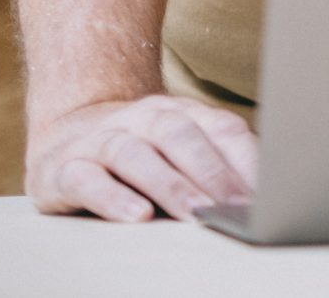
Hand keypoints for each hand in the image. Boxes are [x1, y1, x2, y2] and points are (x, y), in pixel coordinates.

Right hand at [25, 95, 258, 222]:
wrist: (63, 139)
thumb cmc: (139, 157)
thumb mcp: (178, 155)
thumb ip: (216, 168)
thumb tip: (262, 202)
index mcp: (178, 112)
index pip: (219, 128)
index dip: (245, 160)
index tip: (267, 194)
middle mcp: (140, 119)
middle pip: (178, 135)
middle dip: (210, 172)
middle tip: (233, 207)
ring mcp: (99, 140)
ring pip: (134, 154)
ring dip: (169, 184)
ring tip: (195, 212)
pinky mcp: (62, 169)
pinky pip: (86, 179)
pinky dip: (112, 197)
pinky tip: (136, 216)